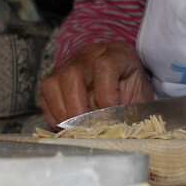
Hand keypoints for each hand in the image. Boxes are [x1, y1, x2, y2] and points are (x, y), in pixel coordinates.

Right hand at [39, 42, 153, 127]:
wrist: (123, 82)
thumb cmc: (133, 92)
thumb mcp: (140, 100)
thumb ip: (131, 112)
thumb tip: (117, 132)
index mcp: (118, 54)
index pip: (106, 65)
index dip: (106, 93)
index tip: (110, 114)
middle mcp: (91, 54)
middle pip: (73, 74)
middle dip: (77, 107)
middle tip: (86, 128)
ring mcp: (69, 63)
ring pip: (53, 84)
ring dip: (63, 113)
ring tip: (76, 129)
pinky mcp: (55, 78)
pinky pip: (45, 96)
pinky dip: (54, 115)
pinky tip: (68, 125)